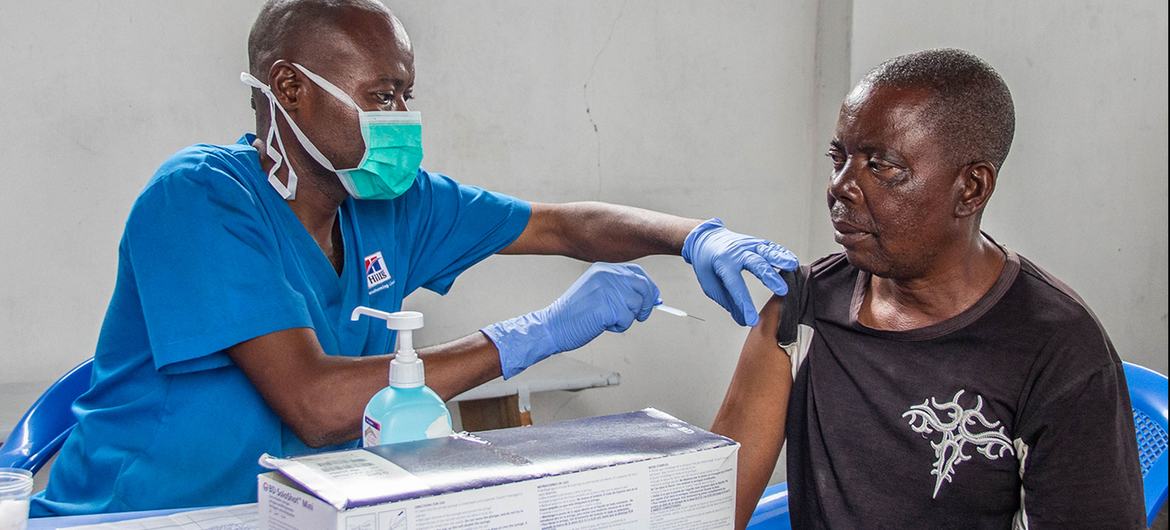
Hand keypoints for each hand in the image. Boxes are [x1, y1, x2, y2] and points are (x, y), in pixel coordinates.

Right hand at [482, 262, 659, 377]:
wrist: (553, 326)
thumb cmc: (573, 313)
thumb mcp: (597, 291)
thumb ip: (620, 290)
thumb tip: (650, 297)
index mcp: (604, 269)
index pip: (637, 273)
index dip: (649, 287)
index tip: (653, 299)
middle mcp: (607, 275)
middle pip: (643, 287)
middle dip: (646, 304)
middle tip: (641, 316)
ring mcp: (607, 290)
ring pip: (637, 305)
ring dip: (627, 317)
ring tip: (607, 319)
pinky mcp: (607, 307)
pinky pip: (627, 320)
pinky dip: (619, 327)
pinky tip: (602, 324)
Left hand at [681, 218, 798, 325]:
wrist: (705, 240)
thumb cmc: (707, 262)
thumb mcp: (710, 284)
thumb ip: (727, 302)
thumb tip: (742, 320)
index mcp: (723, 263)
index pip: (736, 286)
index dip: (745, 305)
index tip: (752, 320)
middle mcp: (737, 252)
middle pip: (756, 264)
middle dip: (770, 278)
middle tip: (782, 291)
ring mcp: (748, 245)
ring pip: (766, 251)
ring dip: (780, 259)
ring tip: (792, 267)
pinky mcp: (756, 242)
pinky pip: (771, 247)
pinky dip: (782, 253)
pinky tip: (791, 261)